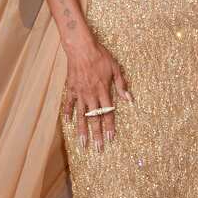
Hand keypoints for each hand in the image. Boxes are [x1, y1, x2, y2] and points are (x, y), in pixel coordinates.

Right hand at [62, 37, 130, 151]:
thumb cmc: (100, 56)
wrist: (81, 48)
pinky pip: (68, 104)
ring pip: (81, 116)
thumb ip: (121, 84)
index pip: (108, 113)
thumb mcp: (116, 68)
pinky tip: (68, 123)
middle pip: (95, 118)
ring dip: (82, 130)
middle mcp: (91, 95)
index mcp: (104, 90)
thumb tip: (129, 99)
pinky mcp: (70, 89)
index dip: (109, 126)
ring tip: (82, 144)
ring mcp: (79, 93)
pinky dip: (68, 114)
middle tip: (98, 149)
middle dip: (96, 135)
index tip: (111, 138)